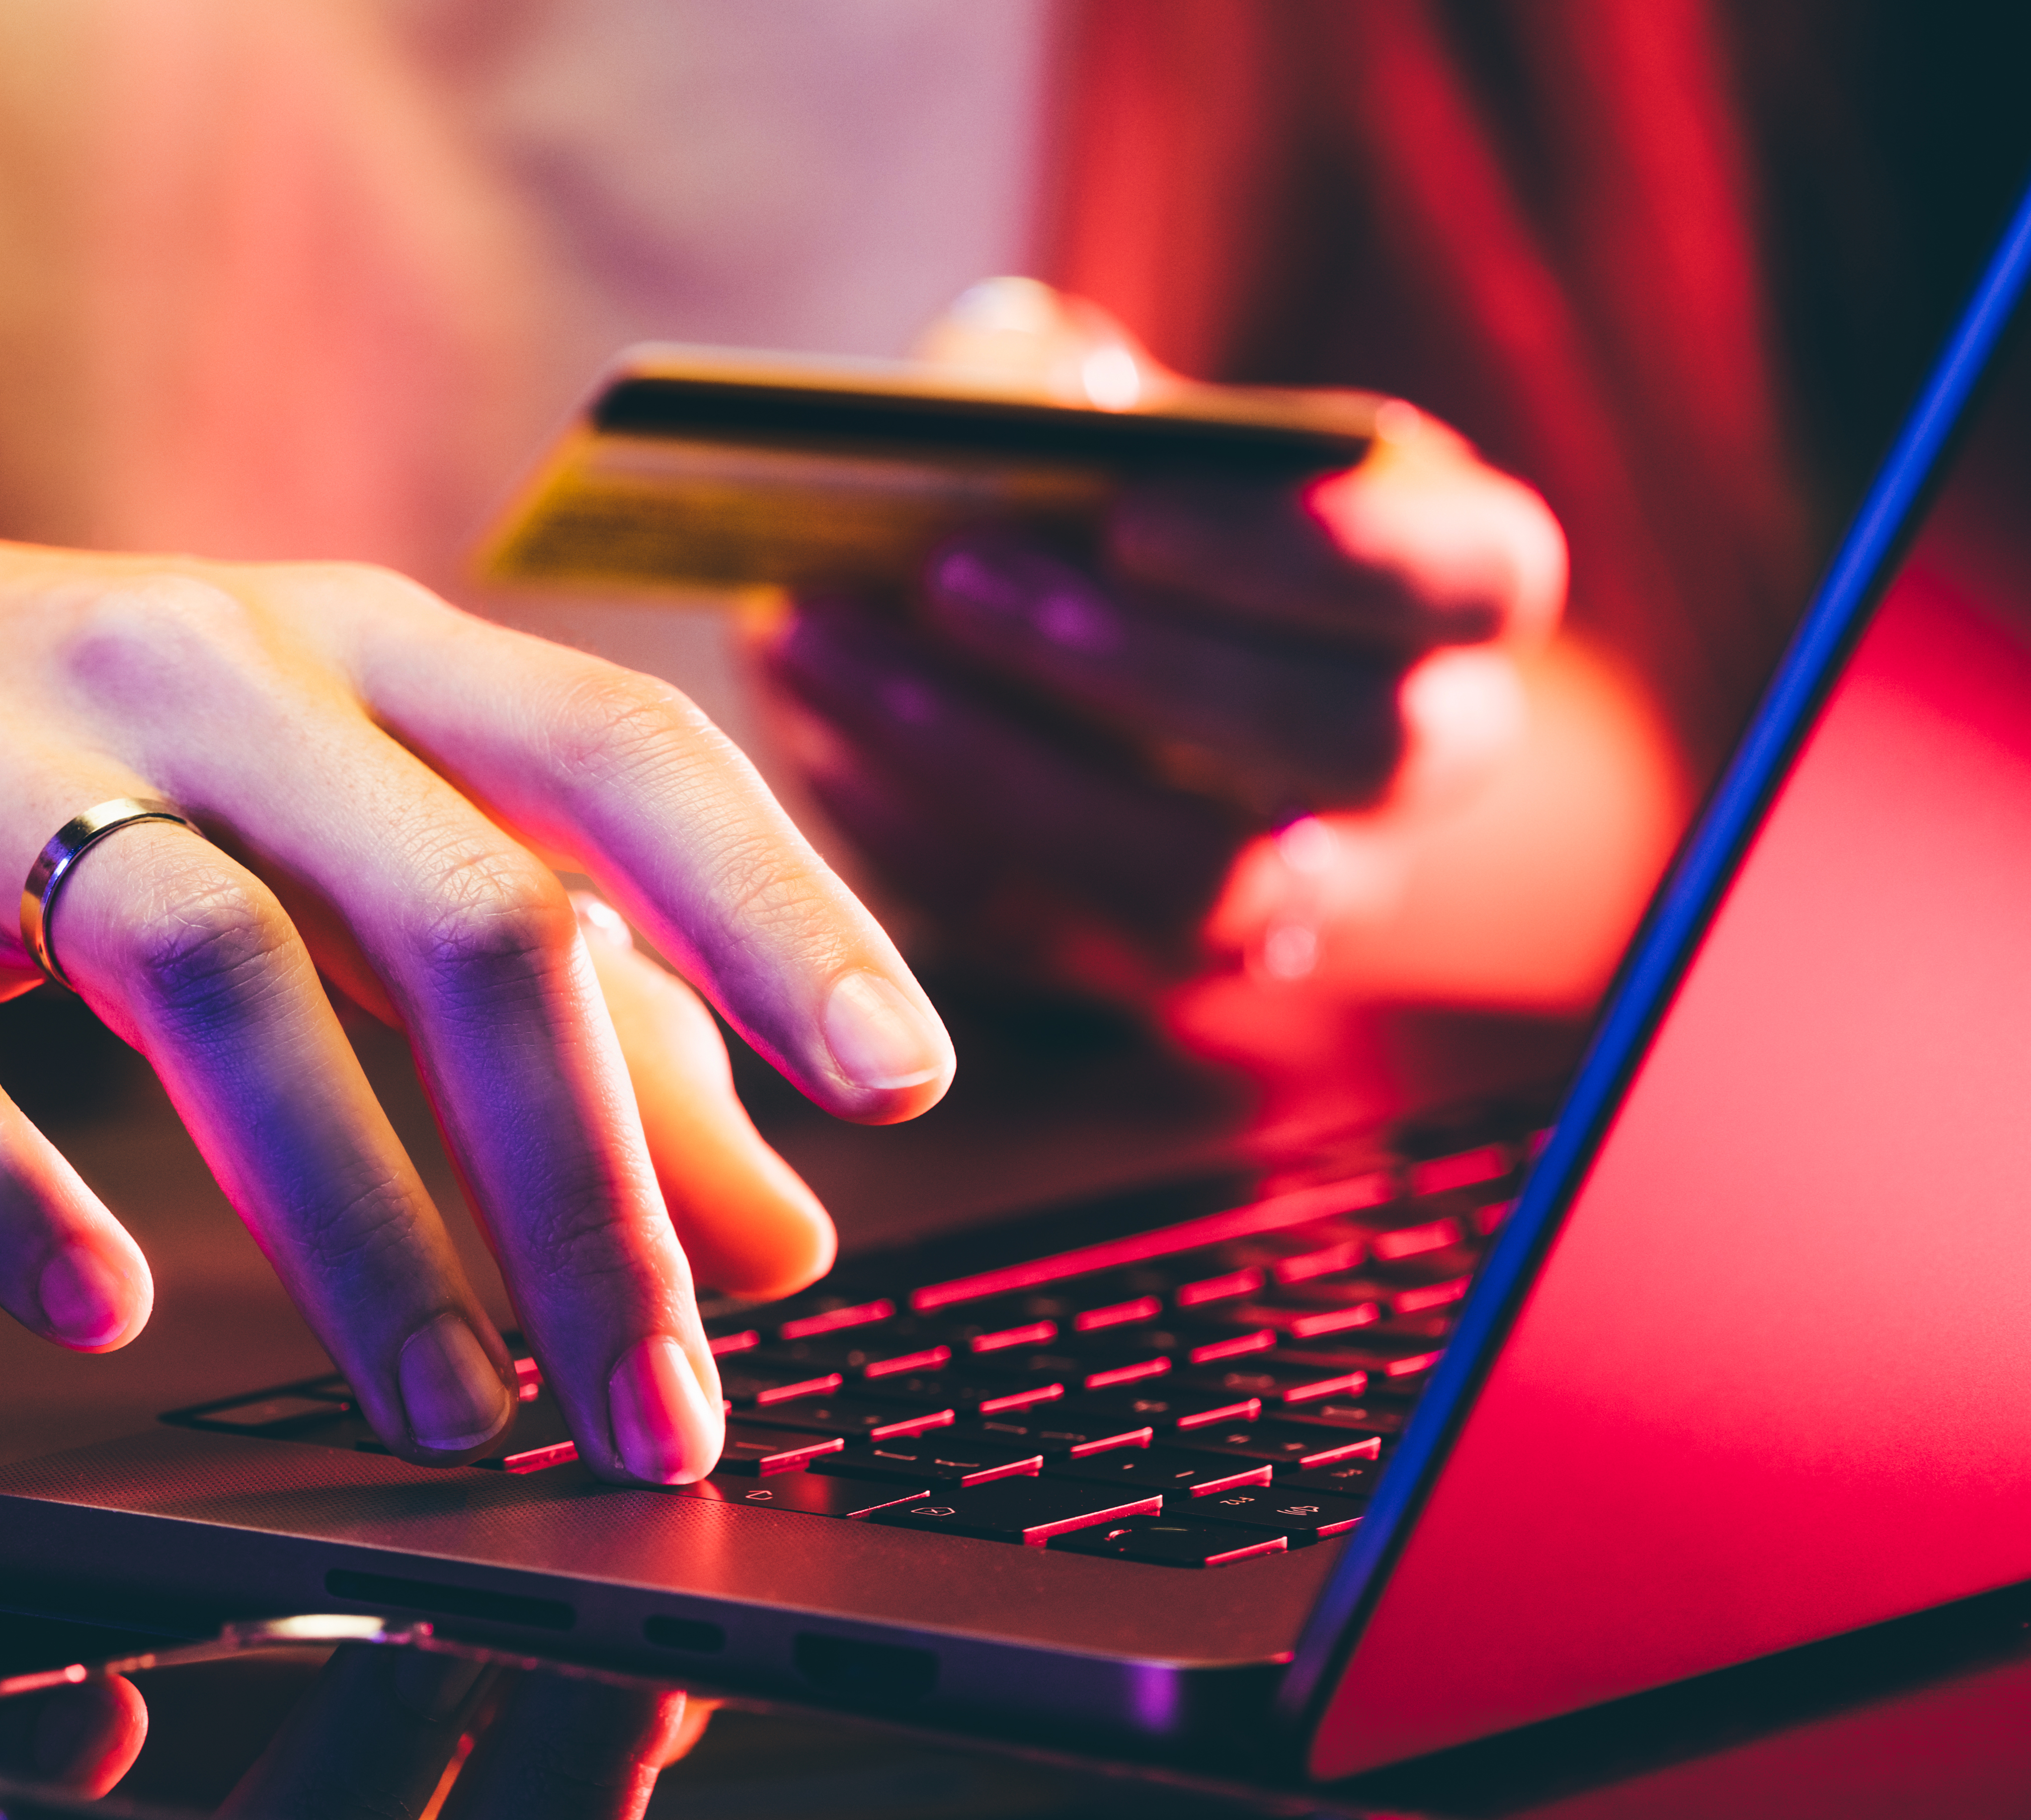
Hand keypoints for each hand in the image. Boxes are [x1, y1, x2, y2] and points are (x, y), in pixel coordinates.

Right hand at [0, 499, 945, 1483]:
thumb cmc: (69, 755)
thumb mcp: (328, 834)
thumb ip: (567, 1012)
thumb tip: (781, 1228)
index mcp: (354, 647)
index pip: (613, 749)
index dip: (774, 907)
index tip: (901, 1077)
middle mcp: (200, 670)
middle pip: (456, 907)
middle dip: (591, 1181)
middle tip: (661, 1400)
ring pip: (217, 976)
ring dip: (358, 1224)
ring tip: (449, 1415)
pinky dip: (3, 1184)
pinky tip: (99, 1311)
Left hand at [753, 282, 1563, 1001]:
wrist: (1060, 638)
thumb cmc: (1098, 484)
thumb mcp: (1095, 398)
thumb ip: (1071, 382)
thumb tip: (1042, 404)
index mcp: (1461, 589)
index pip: (1471, 582)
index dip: (1319, 556)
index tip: (1132, 511)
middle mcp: (1415, 759)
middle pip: (1345, 744)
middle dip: (1138, 665)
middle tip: (950, 573)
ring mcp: (1298, 893)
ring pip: (1196, 883)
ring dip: (996, 763)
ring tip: (823, 643)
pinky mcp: (1151, 966)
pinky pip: (1055, 937)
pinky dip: (924, 834)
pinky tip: (819, 733)